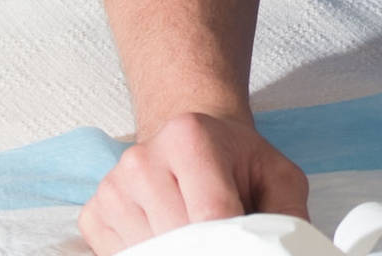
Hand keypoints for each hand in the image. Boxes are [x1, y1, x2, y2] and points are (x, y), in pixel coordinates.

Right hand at [77, 112, 307, 254]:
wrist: (192, 139)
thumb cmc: (236, 161)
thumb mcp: (277, 176)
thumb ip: (287, 213)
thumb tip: (286, 249)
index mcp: (190, 138)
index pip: (210, 213)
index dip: (232, 243)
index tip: (244, 247)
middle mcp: (142, 159)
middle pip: (178, 236)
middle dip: (208, 248)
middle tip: (226, 241)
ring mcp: (112, 187)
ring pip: (149, 250)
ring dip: (179, 251)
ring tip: (201, 233)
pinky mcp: (94, 213)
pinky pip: (122, 255)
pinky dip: (150, 254)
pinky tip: (170, 238)